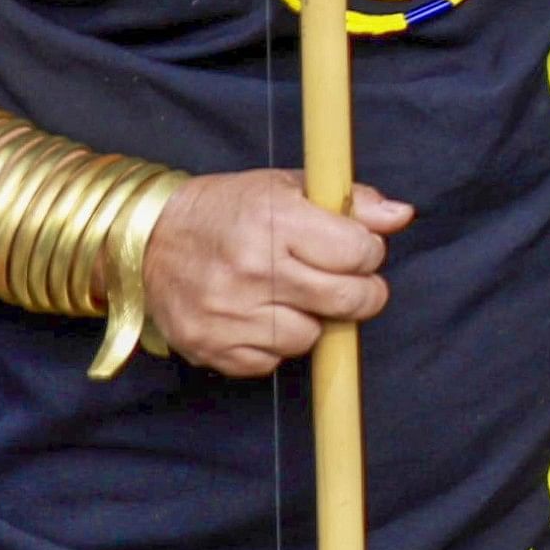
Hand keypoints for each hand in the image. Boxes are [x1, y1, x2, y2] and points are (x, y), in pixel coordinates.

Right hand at [140, 171, 411, 377]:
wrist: (148, 239)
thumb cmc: (228, 210)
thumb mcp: (286, 187)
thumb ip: (350, 202)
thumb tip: (401, 216)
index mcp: (275, 220)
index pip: (359, 252)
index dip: (367, 252)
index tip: (356, 250)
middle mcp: (252, 269)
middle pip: (347, 300)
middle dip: (361, 293)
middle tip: (345, 283)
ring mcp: (229, 313)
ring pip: (311, 337)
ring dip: (312, 320)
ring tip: (290, 296)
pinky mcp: (212, 346)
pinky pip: (271, 362)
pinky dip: (274, 345)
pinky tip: (259, 316)